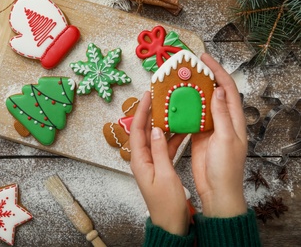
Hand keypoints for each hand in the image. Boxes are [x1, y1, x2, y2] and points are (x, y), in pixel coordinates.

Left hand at [130, 92, 189, 235]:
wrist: (171, 223)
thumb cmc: (167, 204)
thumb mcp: (164, 175)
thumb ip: (160, 151)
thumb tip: (155, 130)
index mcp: (140, 160)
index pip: (137, 130)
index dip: (141, 111)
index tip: (147, 95)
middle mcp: (143, 159)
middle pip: (144, 130)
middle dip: (151, 113)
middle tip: (159, 97)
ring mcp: (152, 162)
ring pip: (155, 137)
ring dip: (163, 123)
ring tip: (171, 108)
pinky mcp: (160, 166)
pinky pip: (165, 146)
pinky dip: (172, 137)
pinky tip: (182, 129)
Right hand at [191, 53, 247, 217]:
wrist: (216, 190)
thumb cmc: (225, 167)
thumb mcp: (225, 139)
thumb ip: (222, 115)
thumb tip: (218, 90)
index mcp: (234, 119)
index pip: (227, 88)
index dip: (217, 71)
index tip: (204, 59)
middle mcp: (223, 120)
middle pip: (213, 92)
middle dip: (203, 78)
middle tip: (188, 67)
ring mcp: (210, 128)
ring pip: (200, 104)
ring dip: (191, 92)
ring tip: (178, 81)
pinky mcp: (198, 135)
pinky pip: (191, 118)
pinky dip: (184, 109)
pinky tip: (174, 104)